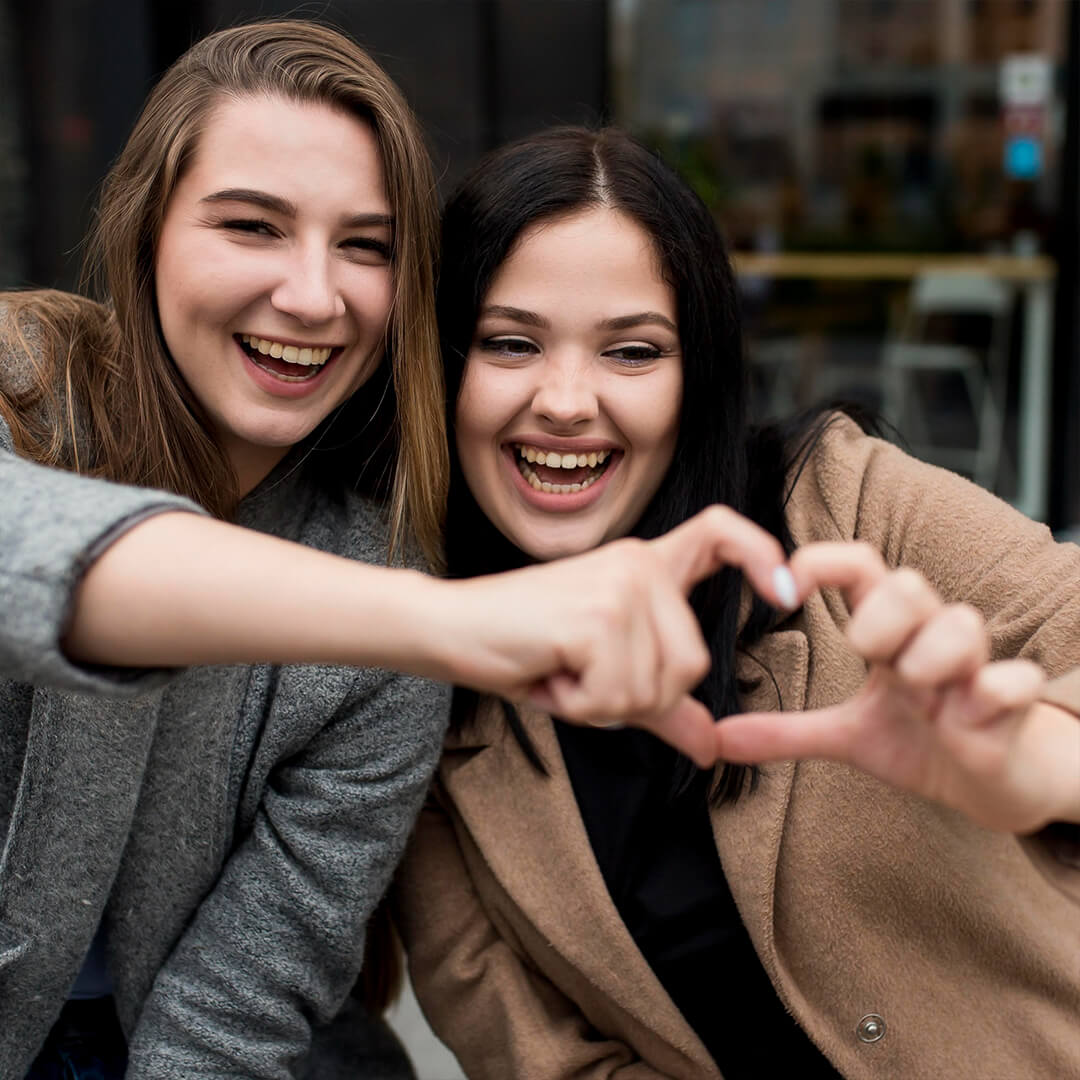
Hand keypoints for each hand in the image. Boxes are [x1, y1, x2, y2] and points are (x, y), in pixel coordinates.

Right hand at [438, 506, 798, 766]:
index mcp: (645, 564)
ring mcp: (621, 585)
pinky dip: (582, 705)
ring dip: (604, 703)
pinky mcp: (599, 614)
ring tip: (562, 671)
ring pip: (658, 686)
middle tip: (579, 675)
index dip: (762, 554)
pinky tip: (551, 674)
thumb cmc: (524, 648)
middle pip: (693, 663)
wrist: (452, 629)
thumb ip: (663, 704)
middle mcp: (640, 564)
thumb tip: (712, 749)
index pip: (719, 533)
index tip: (788, 592)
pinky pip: (620, 695)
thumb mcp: (603, 676)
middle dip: (636, 698)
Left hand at [713, 542, 1079, 831]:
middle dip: (879, 620)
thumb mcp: (847, 737)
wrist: (997, 781)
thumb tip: (720, 739)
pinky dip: (990, 694)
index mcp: (890, 632)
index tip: (783, 587)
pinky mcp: (1015, 704)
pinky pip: (1012, 680)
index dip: (821, 562)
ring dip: (931, 658)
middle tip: (870, 659)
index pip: (858, 566)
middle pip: (907, 585)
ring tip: (922, 696)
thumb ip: (786, 731)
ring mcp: (978, 667)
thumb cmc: (925, 739)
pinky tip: (967, 721)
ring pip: (961, 623)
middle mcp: (933, 636)